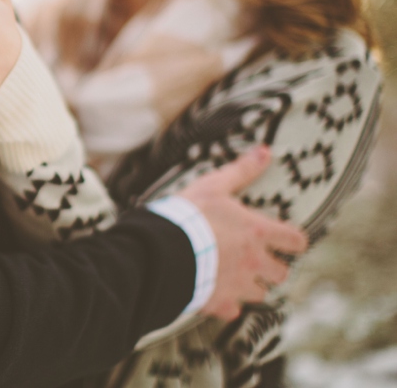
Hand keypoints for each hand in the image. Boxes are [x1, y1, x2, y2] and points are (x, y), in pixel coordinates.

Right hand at [177, 147, 308, 320]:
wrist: (164, 249)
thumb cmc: (191, 215)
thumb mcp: (214, 186)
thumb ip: (241, 171)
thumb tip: (266, 150)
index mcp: (257, 233)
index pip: (295, 241)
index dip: (294, 241)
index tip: (287, 239)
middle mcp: (254, 262)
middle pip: (282, 274)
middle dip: (274, 268)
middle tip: (259, 259)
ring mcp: (238, 285)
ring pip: (260, 295)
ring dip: (253, 287)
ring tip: (238, 278)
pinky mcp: (219, 302)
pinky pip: (232, 310)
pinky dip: (229, 304)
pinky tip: (218, 294)